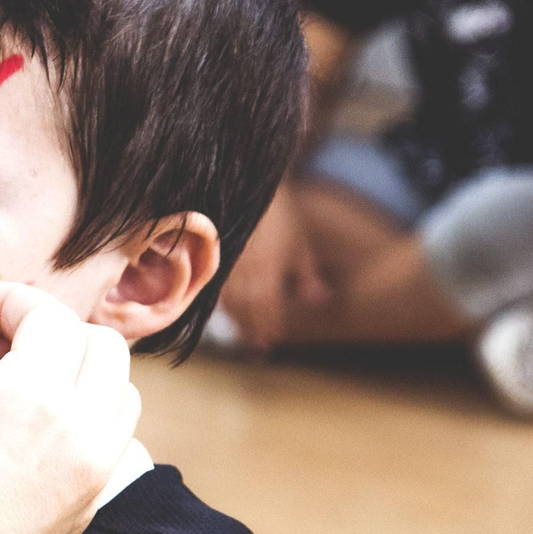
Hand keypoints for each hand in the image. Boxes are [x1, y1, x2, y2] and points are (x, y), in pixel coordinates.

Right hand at [0, 282, 140, 533]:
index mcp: (34, 404)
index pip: (48, 316)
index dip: (5, 299)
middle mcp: (81, 436)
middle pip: (97, 344)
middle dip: (47, 327)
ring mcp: (93, 476)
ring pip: (117, 387)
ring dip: (74, 366)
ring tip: (6, 380)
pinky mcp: (88, 508)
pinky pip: (112, 434)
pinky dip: (83, 408)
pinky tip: (23, 424)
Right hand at [219, 185, 328, 351]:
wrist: (249, 186)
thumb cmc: (279, 214)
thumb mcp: (299, 243)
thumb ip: (307, 275)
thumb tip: (318, 301)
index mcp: (270, 269)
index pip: (269, 308)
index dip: (271, 326)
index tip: (272, 343)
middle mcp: (247, 270)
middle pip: (249, 310)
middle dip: (254, 330)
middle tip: (258, 348)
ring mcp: (229, 264)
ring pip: (231, 301)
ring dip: (238, 321)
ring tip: (243, 334)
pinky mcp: (215, 258)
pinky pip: (216, 288)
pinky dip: (223, 303)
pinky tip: (227, 311)